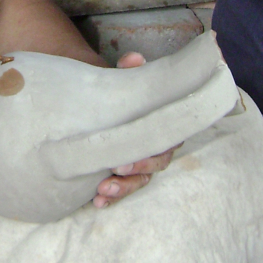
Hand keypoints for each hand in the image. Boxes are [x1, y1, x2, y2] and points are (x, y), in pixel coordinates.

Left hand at [93, 51, 175, 207]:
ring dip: (123, 188)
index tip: (130, 154)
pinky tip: (97, 202)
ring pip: (139, 180)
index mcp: (162, 123)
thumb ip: (129, 71)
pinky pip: (122, 189)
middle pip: (156, 163)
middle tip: (117, 169)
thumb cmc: (116, 90)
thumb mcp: (122, 78)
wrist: (94, 101)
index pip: (168, 140)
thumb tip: (133, 60)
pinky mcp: (123, 173)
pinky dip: (112, 197)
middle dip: (137, 169)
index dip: (153, 150)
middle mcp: (155, 145)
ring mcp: (139, 162)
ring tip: (102, 191)